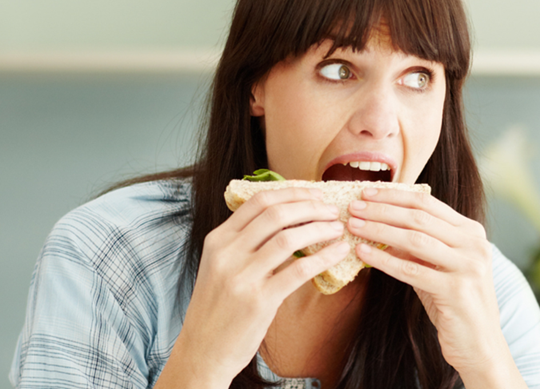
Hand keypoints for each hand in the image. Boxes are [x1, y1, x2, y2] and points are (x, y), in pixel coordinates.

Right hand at [163, 188, 350, 387]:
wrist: (202, 349)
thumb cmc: (216, 308)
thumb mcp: (219, 266)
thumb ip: (242, 243)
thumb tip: (283, 221)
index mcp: (217, 240)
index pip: (257, 202)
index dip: (291, 193)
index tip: (314, 194)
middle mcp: (227, 253)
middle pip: (275, 214)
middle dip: (309, 206)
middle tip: (331, 210)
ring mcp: (242, 276)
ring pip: (288, 238)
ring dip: (319, 229)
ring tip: (337, 229)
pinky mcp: (260, 300)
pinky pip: (299, 270)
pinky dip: (324, 257)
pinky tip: (339, 253)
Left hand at [347, 188, 507, 375]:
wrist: (478, 342)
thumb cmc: (451, 300)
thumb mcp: (436, 264)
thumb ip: (416, 242)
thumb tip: (376, 220)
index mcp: (470, 231)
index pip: (426, 202)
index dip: (393, 195)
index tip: (365, 191)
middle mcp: (474, 244)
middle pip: (418, 217)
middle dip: (381, 209)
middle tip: (353, 206)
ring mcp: (468, 266)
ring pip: (414, 240)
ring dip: (378, 230)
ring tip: (353, 225)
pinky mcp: (456, 290)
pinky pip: (411, 270)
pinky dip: (383, 259)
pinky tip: (362, 253)